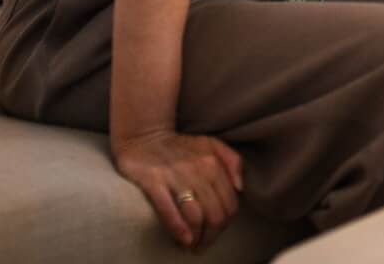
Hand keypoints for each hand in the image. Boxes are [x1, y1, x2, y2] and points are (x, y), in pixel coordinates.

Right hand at [111, 129, 244, 250]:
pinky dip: (178, 229)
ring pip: (196, 215)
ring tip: (192, 246)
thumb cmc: (181, 147)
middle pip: (215, 214)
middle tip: (203, 245)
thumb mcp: (212, 145)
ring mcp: (175, 176)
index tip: (215, 233)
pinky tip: (183, 240)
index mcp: (214, 162)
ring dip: (197, 237)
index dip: (225, 225)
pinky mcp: (153, 181)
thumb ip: (233, 161)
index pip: (230, 205)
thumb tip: (239, 188)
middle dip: (211, 236)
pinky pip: (168, 210)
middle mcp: (198, 169)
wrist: (144, 137)